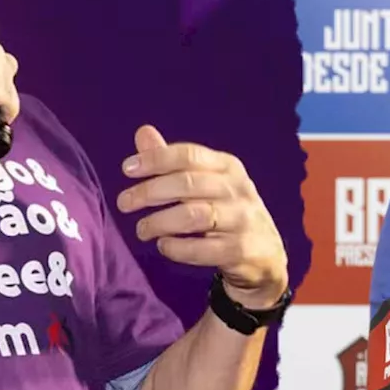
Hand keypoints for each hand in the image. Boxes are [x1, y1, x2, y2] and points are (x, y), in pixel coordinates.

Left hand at [116, 125, 288, 309]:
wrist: (266, 256)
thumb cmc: (228, 213)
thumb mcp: (206, 183)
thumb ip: (173, 162)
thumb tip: (143, 132)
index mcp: (228, 167)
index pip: (188, 155)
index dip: (155, 159)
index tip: (126, 169)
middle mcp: (238, 189)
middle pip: (187, 183)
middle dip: (149, 192)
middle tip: (123, 203)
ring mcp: (243, 220)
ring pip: (193, 216)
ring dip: (159, 222)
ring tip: (141, 230)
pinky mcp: (242, 250)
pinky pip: (202, 249)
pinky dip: (177, 248)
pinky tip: (164, 246)